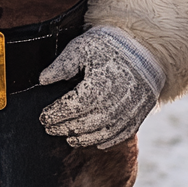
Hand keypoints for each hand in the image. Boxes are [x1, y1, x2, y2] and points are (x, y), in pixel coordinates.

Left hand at [39, 26, 164, 149]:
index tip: (42, 117)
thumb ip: (62, 65)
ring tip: (69, 139)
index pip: (70, 108)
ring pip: (101, 134)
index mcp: (97, 88)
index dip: (55, 114)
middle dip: (64, 128)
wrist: (145, 47)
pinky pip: (121, 135)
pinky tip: (95, 142)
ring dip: (83, 139)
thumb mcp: (82, 47)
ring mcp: (128, 113)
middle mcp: (113, 105)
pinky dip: (106, 141)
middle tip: (49, 129)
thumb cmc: (110, 44)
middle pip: (84, 124)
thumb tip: (42, 80)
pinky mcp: (138, 115)